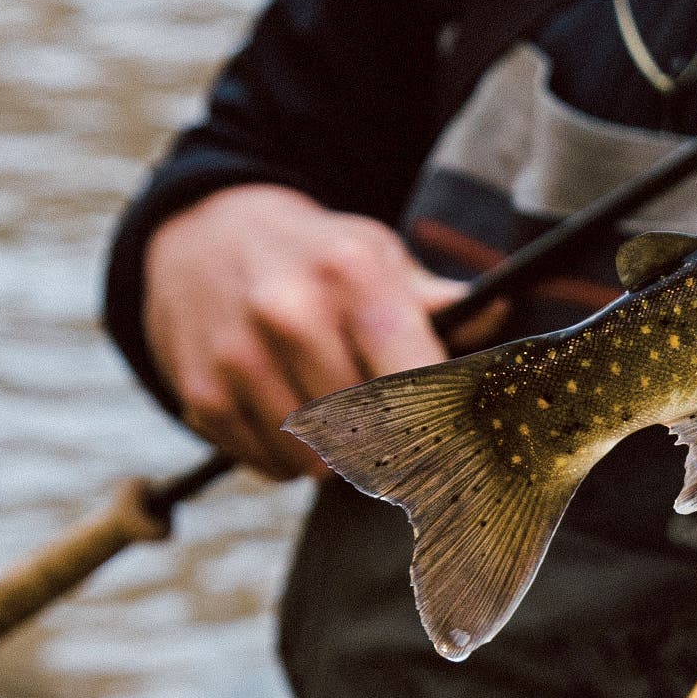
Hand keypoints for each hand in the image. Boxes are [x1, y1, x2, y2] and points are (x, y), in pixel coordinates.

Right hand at [142, 184, 502, 478]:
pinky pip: (268, 464)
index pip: (415, 379)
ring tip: (338, 418)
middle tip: (393, 431)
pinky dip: (289, 460)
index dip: (442, 425)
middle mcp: (290, 313)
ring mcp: (239, 356)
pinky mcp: (200, 392)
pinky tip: (293, 417)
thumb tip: (496, 314)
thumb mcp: (378, 255)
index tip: (455, 446)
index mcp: (352, 275)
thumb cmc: (315, 254)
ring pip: (317, 460)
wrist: (205, 233)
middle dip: (389, 443)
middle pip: (369, 431)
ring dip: (338, 459)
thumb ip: (439, 301)